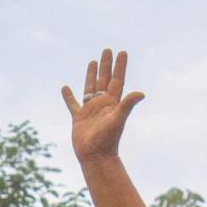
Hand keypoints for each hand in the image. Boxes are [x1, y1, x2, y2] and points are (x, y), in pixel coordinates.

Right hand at [61, 48, 144, 164]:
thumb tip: (141, 93)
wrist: (95, 156)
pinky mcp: (78, 118)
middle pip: (104, 79)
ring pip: (90, 87)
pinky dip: (68, 96)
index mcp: (112, 102)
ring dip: (91, 75)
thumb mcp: (117, 119)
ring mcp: (90, 110)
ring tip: (92, 62)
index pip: (117, 80)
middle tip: (107, 50)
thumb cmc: (107, 140)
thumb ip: (128, 104)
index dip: (120, 66)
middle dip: (106, 65)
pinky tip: (65, 87)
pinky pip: (73, 103)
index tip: (122, 52)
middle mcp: (102, 104)